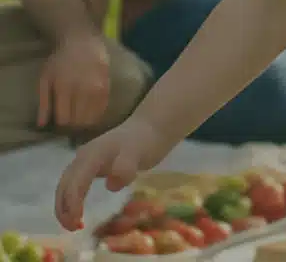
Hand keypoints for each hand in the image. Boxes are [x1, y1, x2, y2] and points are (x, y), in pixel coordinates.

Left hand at [38, 29, 110, 131]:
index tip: (60, 119)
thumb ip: (43, 102)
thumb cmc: (60, 60)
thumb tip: (41, 125)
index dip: (60, 123)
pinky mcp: (108, 85)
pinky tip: (91, 112)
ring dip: (84, 121)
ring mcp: (97, 88)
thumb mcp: (45, 79)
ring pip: (92, 117)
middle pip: (78, 121)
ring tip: (79, 116)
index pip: (64, 119)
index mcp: (64, 88)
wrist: (82, 41)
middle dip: (72, 124)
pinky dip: (96, 114)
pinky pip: (103, 108)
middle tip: (70, 117)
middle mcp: (82, 90)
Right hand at [55, 116, 167, 230]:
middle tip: (74, 228)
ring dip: (65, 206)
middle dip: (64, 208)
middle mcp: (84, 157)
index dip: (72, 204)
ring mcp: (86, 160)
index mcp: (92, 154)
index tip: (78, 223)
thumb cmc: (145, 140)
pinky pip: (74, 184)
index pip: (75, 182)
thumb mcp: (138, 153)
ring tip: (74, 225)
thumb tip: (110, 185)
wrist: (151, 127)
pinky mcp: (90, 166)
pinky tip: (78, 212)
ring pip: (66, 185)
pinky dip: (71, 200)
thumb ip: (126, 167)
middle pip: (65, 185)